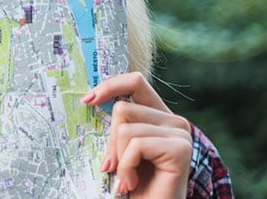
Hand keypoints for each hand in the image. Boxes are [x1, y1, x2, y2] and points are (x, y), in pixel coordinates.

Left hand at [81, 72, 191, 198]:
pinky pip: (136, 145)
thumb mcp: (120, 149)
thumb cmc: (134, 184)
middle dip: (111, 142)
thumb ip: (117, 125)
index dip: (110, 86)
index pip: (135, 81)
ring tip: (128, 179)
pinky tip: (133, 183)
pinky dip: (126, 168)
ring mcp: (180, 133)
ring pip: (126, 128)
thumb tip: (88, 98)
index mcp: (159, 116)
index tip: (86, 100)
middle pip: (122, 108)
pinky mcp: (180, 148)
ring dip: (119, 159)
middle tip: (113, 167)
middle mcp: (174, 120)